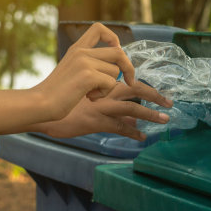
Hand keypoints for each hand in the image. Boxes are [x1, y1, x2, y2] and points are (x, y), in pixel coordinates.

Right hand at [32, 22, 134, 120]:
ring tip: (92, 94)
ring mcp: (84, 62)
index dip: (113, 38)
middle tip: (129, 81)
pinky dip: (104, 94)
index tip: (116, 52)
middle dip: (128, 67)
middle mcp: (81, 52)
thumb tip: (116, 66)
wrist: (40, 103)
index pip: (99, 28)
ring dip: (109, 86)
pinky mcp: (87, 76)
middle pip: (118, 52)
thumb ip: (89, 64)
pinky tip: (89, 97)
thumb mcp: (71, 70)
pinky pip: (111, 83)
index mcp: (76, 48)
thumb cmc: (56, 93)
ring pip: (115, 71)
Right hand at [40, 78, 172, 140]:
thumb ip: (94, 91)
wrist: (41, 105)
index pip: (124, 73)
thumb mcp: (75, 89)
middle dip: (154, 94)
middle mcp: (101, 89)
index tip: (145, 85)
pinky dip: (133, 132)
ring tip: (165, 119)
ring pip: (133, 107)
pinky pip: (121, 126)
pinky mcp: (96, 119)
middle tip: (169, 101)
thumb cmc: (54, 98)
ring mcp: (100, 104)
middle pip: (135, 87)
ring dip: (152, 114)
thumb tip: (106, 93)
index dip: (137, 77)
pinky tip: (142, 137)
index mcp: (97, 76)